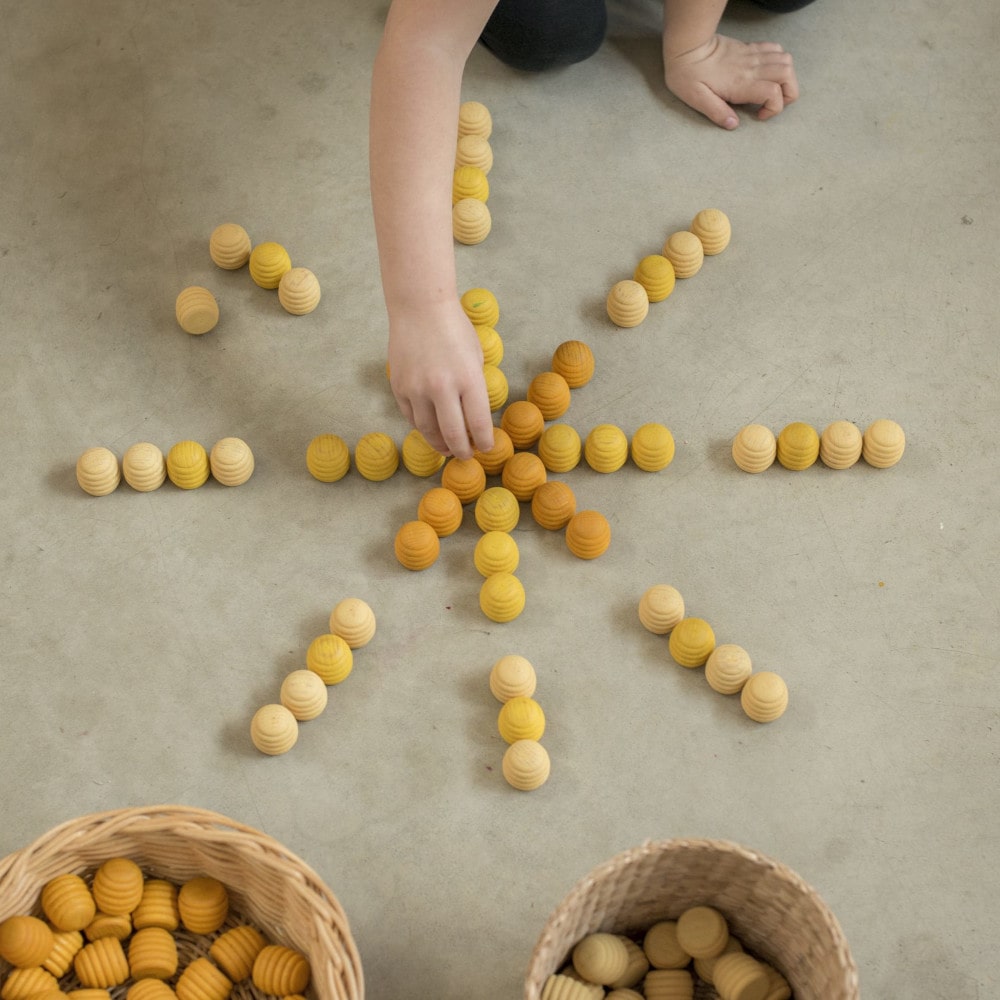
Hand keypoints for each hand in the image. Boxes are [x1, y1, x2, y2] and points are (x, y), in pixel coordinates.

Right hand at [387, 300, 495, 459]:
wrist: (420, 307)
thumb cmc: (454, 329)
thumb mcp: (476, 357)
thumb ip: (474, 388)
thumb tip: (474, 418)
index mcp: (468, 379)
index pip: (479, 425)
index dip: (484, 442)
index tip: (485, 448)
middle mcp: (442, 387)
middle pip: (453, 435)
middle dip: (462, 451)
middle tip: (466, 456)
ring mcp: (417, 389)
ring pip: (428, 431)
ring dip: (440, 444)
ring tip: (448, 448)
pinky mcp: (399, 387)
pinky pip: (411, 417)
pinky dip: (422, 427)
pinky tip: (431, 428)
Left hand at [664, 33, 798, 128]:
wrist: (686, 46)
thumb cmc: (688, 74)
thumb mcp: (697, 99)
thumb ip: (717, 112)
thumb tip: (733, 124)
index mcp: (741, 83)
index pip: (774, 93)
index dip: (773, 109)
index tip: (759, 115)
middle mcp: (752, 68)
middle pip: (787, 75)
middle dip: (788, 92)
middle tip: (773, 103)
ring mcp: (752, 55)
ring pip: (786, 60)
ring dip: (786, 77)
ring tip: (773, 89)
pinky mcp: (749, 47)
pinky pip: (775, 48)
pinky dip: (779, 60)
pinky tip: (768, 71)